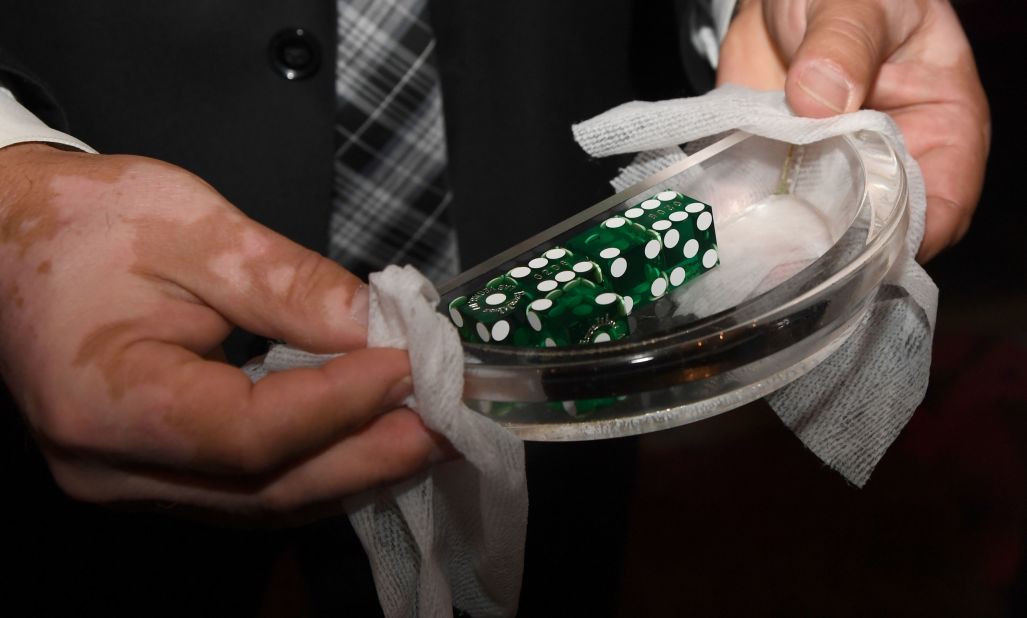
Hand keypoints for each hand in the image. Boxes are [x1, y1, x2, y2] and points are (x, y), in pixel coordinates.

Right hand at [0, 143, 447, 521]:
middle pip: (265, 488)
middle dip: (369, 455)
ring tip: (428, 434)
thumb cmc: (84, 223)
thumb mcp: (193, 230)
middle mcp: (111, 467)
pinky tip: (368, 441)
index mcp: (104, 402)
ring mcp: (129, 481)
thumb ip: (290, 286)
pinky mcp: (152, 473)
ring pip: (262, 503)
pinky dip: (317, 469)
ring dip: (353, 470)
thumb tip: (383, 328)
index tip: (410, 365)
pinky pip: (248, 491)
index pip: (246, 432)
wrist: (8, 239)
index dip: (339, 404)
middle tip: (450, 422)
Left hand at [718, 0, 989, 261]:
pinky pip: (769, 207)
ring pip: (821, 230)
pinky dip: (749, 217)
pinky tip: (728, 222)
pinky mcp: (783, 173)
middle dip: (840, 248)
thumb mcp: (857, 3)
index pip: (942, 204)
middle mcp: (891, 162)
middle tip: (795, 255)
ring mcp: (834, 173)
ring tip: (759, 246)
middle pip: (879, 231)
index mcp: (941, 127)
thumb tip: (820, 98)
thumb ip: (844, 45)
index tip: (862, 241)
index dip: (908, 233)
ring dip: (788, 240)